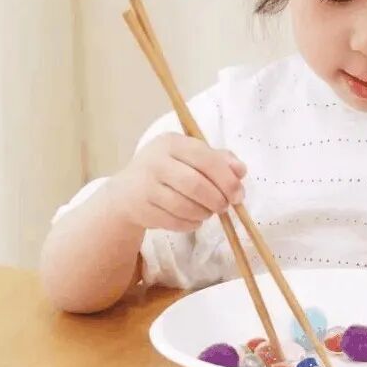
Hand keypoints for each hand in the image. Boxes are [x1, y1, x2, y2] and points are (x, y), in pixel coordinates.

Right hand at [109, 132, 246, 231]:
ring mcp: (145, 186)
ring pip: (185, 206)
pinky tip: (193, 219)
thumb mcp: (189, 157)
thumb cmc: (166, 170)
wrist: (126, 191)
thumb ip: (218, 160)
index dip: (226, 179)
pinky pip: (175, 221)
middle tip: (225, 206)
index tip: (238, 194)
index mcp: (171, 142)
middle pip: (195, 184)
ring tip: (208, 211)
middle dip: (217, 199)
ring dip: (204, 213)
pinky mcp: (141, 209)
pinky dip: (191, 224)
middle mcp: (155, 161)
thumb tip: (240, 170)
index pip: (205, 158)